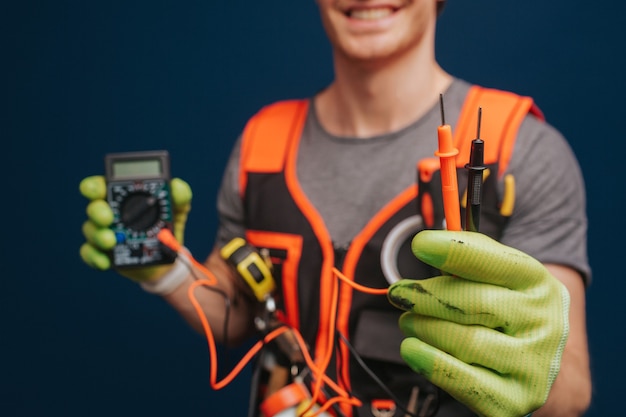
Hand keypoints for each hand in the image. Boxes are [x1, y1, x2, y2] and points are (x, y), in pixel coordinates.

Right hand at [79, 175, 191, 281]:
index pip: (101, 186)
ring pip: (91, 231)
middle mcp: (109, 212)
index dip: (94, 186)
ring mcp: (104, 233)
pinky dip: (95, 257)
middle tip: (107, 218)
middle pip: (93, 208)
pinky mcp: (104, 253)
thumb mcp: (178, 209)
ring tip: (111, 242)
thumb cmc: (167, 226)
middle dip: (97, 212)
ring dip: (99, 236)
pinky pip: (91, 254)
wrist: (167, 257)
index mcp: (123, 197)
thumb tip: (177, 185)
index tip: (95, 190)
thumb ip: (180, 195)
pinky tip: (105, 261)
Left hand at [387, 230, 569, 416]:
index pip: (495, 263)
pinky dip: (429, 362)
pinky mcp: (515, 400)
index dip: (455, 252)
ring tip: (409, 321)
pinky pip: (462, 381)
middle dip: (425, 296)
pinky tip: (412, 349)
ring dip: (423, 328)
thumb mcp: (499, 278)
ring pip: (464, 341)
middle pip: (472, 303)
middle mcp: (544, 324)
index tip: (421, 245)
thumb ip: (468, 258)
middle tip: (399, 293)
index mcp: (538, 283)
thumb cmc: (505, 311)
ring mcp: (533, 366)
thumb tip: (430, 245)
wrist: (536, 365)